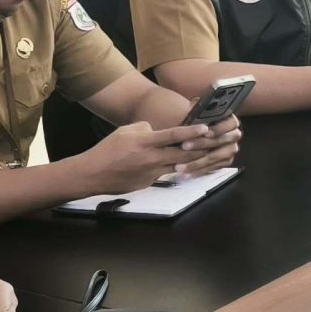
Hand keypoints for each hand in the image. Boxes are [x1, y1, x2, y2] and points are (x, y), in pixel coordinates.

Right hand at [73, 120, 215, 194]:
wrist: (93, 174)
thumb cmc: (107, 149)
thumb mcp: (125, 131)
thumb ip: (145, 128)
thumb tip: (157, 130)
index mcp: (145, 142)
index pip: (173, 135)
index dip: (192, 132)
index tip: (206, 128)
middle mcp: (151, 158)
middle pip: (184, 155)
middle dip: (202, 149)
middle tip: (217, 144)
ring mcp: (151, 173)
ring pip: (179, 167)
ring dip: (194, 161)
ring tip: (209, 155)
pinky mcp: (149, 183)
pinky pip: (166, 174)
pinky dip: (175, 170)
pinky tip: (185, 167)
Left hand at [172, 116, 241, 176]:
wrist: (191, 136)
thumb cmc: (194, 123)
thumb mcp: (194, 113)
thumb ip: (196, 109)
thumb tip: (195, 103)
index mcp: (229, 120)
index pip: (230, 123)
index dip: (218, 128)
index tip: (205, 131)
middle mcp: (233, 135)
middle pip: (222, 141)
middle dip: (202, 144)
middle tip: (184, 146)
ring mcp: (230, 150)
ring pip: (216, 157)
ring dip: (198, 162)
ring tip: (181, 165)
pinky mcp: (224, 162)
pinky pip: (213, 168)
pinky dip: (199, 171)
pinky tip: (186, 173)